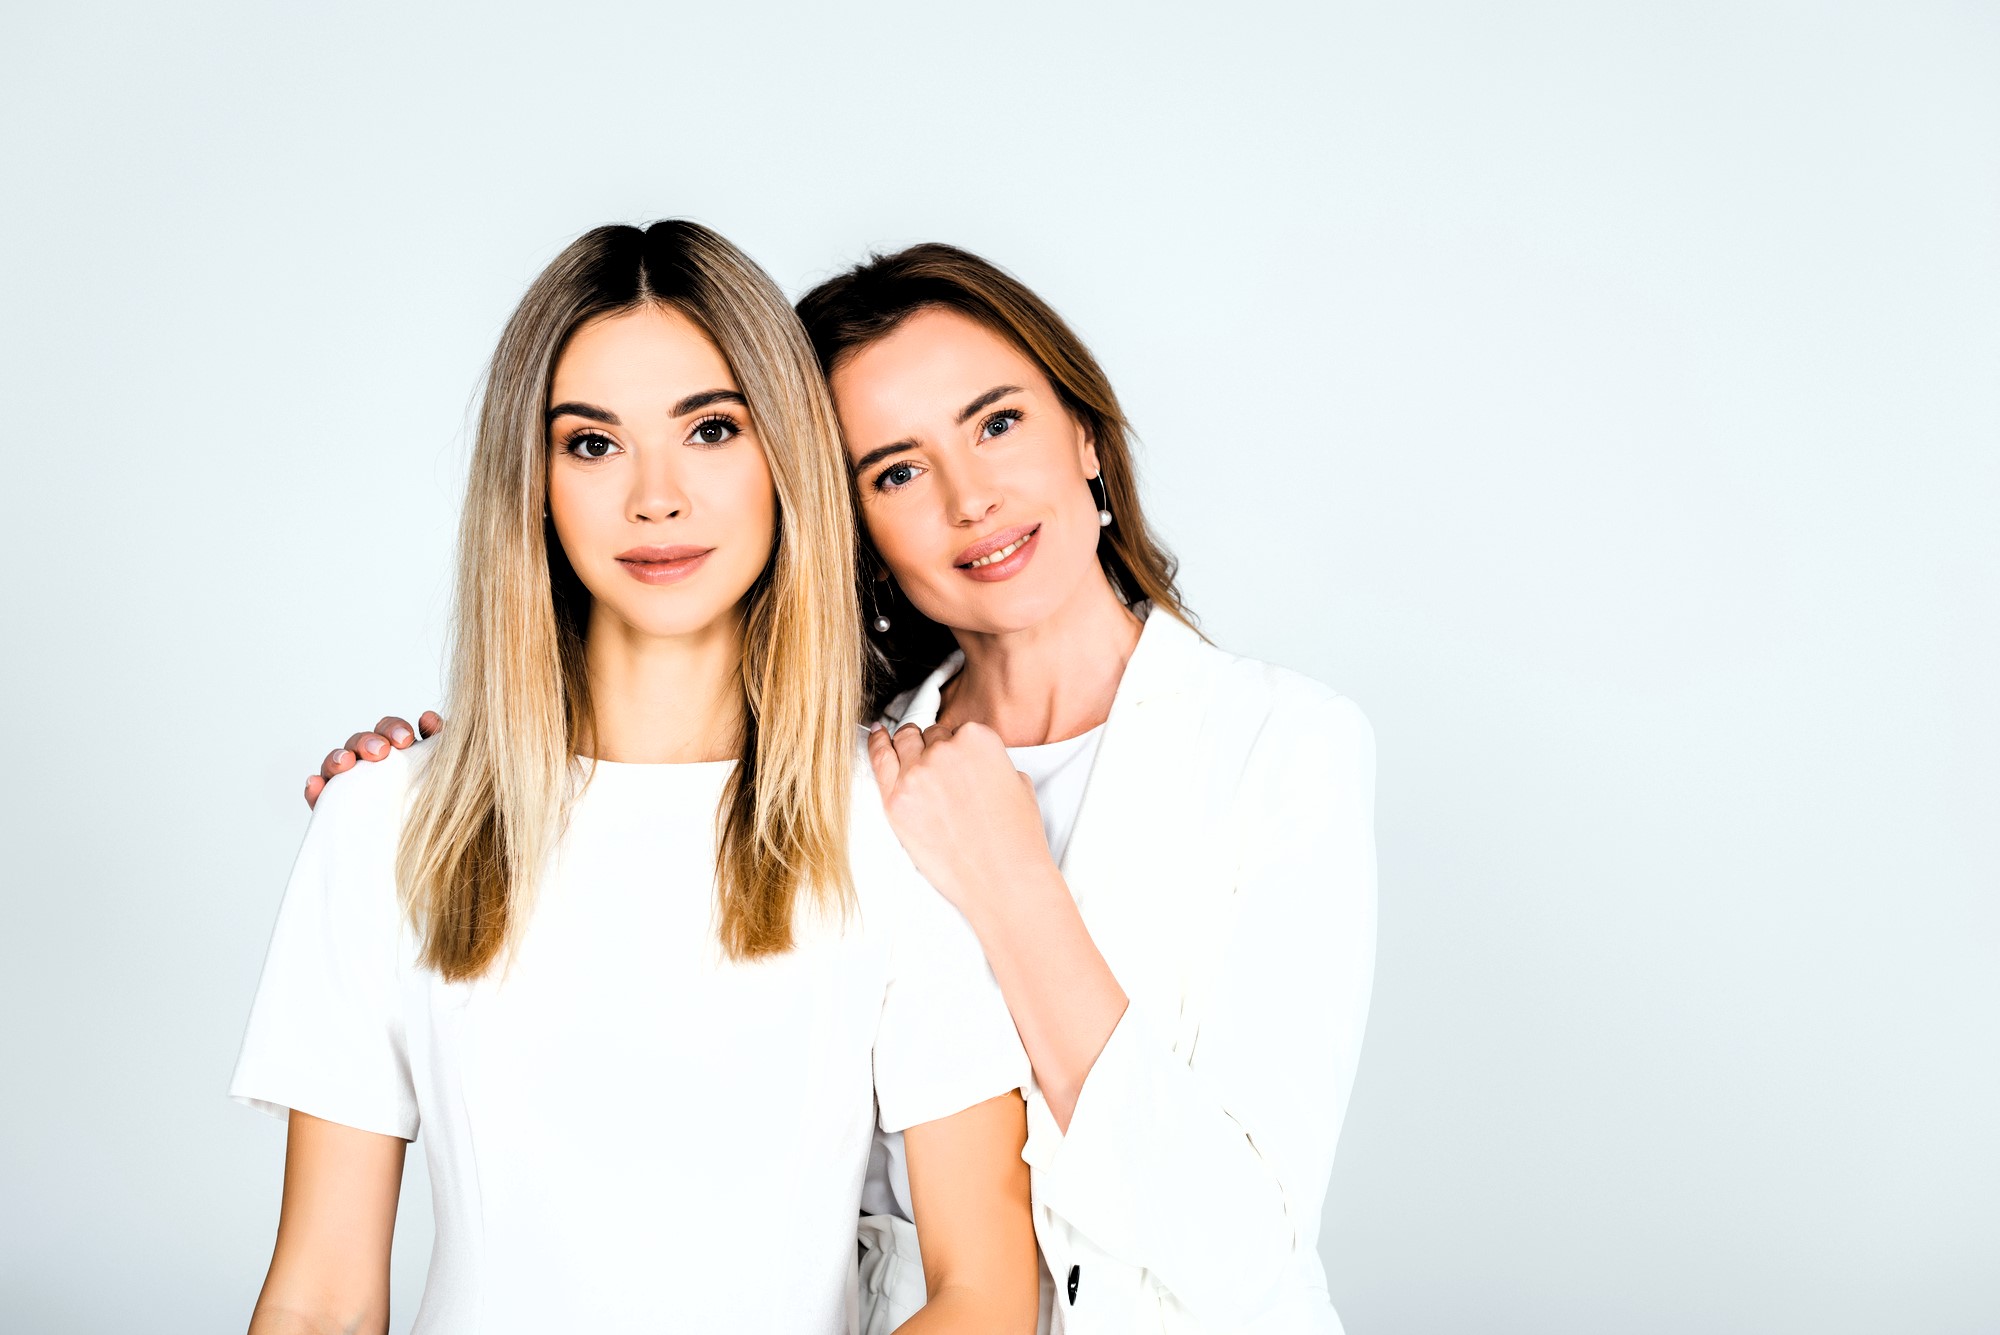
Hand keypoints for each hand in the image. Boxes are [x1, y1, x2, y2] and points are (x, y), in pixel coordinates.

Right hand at [304, 711, 442, 808]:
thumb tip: (429, 718)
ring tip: (346, 763)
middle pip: (360, 742)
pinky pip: (318, 796)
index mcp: (395, 750)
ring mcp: (348, 784)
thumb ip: (439, 743)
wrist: (426, 849)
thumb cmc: (436, 804)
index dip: (393, 728)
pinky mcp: (333, 808)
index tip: (405, 739)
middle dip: (368, 742)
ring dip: (338, 758)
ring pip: (336, 763)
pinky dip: (314, 788)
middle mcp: (368, 763)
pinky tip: (315, 785)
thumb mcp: (444, 773)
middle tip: (381, 752)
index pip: (388, 729)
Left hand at [866, 721, 1053, 918]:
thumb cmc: (1014, 842)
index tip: (956, 759)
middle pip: (930, 736)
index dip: (958, 748)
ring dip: (908, 747)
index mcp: (978, 739)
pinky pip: (879, 759)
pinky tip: (877, 738)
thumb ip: (994, 764)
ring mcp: (916, 774)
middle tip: (940, 771)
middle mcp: (945, 750)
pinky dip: (876, 745)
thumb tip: (980, 765)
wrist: (1002, 880)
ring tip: (910, 756)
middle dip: (935, 750)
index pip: (959, 731)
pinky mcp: (895, 800)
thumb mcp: (1019, 785)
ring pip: (904, 743)